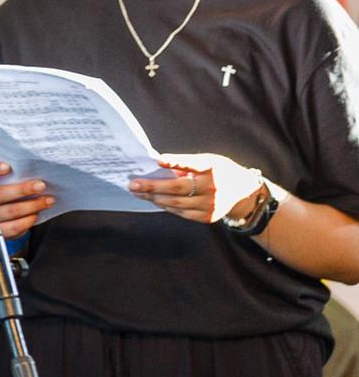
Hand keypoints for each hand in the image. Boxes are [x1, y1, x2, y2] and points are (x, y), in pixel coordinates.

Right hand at [0, 161, 53, 239]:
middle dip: (22, 190)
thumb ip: (11, 176)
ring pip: (9, 211)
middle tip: (40, 186)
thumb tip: (35, 170)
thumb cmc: (2, 193)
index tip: (7, 167)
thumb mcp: (1, 182)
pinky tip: (35, 215)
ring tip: (47, 201)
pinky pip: (12, 227)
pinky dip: (26, 221)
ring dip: (31, 206)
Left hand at [130, 153, 263, 224]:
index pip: (192, 164)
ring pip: (175, 203)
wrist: (244, 192)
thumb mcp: (210, 161)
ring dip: (154, 198)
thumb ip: (188, 163)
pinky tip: (154, 200)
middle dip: (152, 186)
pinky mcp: (207, 217)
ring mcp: (210, 204)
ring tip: (138, 193)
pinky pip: (181, 212)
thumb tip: (159, 165)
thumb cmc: (221, 171)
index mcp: (213, 168)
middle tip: (133, 184)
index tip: (158, 159)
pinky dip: (166, 206)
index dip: (175, 162)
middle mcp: (212, 188)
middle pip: (177, 188)